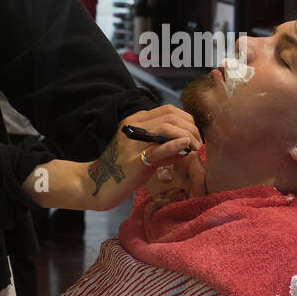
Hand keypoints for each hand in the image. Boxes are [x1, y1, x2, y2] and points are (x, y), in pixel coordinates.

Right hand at [82, 106, 202, 210]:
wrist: (98, 185)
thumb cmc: (123, 169)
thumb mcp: (144, 151)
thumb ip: (163, 145)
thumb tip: (187, 145)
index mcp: (136, 120)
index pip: (168, 110)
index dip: (187, 120)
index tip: (195, 135)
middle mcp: (134, 127)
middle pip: (171, 117)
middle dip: (191, 128)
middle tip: (198, 144)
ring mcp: (133, 142)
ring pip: (167, 127)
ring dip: (187, 136)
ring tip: (195, 148)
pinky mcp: (135, 160)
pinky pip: (158, 149)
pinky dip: (174, 144)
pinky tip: (186, 144)